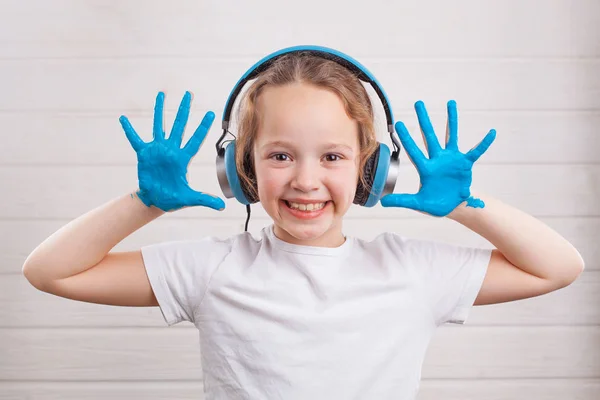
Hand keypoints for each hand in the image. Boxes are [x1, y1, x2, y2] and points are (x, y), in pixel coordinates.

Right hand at [119, 91, 225, 211]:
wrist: (154, 200)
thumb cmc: (172, 198)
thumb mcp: (189, 199)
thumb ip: (205, 199)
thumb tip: (222, 206)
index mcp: (183, 158)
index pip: (195, 139)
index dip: (203, 127)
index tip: (210, 113)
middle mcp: (171, 150)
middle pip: (179, 125)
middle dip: (184, 110)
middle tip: (189, 94)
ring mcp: (157, 150)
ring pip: (159, 125)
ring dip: (160, 110)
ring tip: (161, 95)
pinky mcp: (144, 154)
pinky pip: (135, 139)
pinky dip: (129, 130)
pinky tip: (123, 119)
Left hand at [380, 100, 495, 216]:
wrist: (454, 206)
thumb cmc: (436, 203)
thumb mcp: (418, 203)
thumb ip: (402, 200)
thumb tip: (382, 202)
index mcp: (425, 168)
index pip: (413, 151)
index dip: (406, 138)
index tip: (398, 124)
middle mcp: (437, 159)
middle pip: (429, 137)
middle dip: (424, 120)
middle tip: (418, 103)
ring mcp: (452, 159)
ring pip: (450, 136)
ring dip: (451, 120)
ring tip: (450, 103)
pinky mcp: (465, 163)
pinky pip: (476, 151)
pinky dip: (483, 143)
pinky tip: (491, 133)